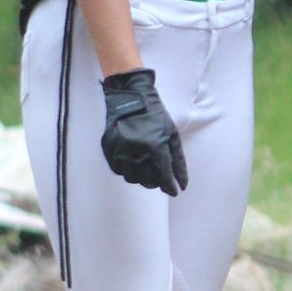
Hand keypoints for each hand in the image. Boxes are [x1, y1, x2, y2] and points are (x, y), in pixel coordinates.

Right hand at [100, 70, 187, 194]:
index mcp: (155, 147)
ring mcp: (120, 151)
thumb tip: (182, 183)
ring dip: (141, 177)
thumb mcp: (172, 135)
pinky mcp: (109, 150)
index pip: (164, 178)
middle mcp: (136, 152)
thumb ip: (178, 160)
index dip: (170, 187)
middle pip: (148, 182)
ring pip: (132, 178)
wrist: (131, 99)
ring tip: (146, 167)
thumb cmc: (155, 117)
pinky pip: (118, 170)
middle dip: (157, 182)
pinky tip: (133, 161)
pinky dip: (127, 170)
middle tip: (160, 177)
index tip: (174, 191)